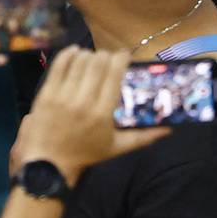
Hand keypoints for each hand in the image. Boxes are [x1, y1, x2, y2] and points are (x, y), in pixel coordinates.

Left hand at [11, 48, 169, 181]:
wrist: (49, 164)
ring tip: (92, 60)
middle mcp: (83, 101)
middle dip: (106, 55)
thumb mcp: (117, 147)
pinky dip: (69, 54)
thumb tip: (169, 130)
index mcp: (102, 113)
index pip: (115, 73)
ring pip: (80, 60)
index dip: (121, 58)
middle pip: (98, 62)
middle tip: (108, 60)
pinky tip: (75, 53)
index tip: (124, 57)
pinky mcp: (46, 93)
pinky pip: (59, 64)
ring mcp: (62, 96)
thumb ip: (144, 137)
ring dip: (89, 55)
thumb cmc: (86, 154)